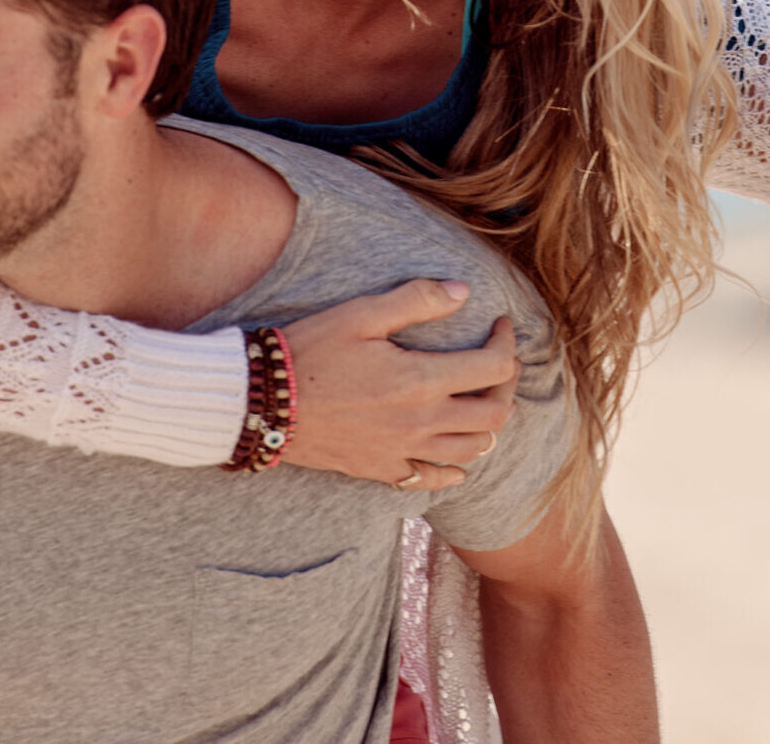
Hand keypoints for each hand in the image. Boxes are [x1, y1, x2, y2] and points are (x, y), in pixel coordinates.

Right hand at [281, 279, 519, 488]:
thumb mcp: (361, 313)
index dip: (507, 341)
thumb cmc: (309, 350)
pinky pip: (436, 479)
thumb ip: (417, 300)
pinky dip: (455, 468)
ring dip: (488, 423)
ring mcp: (404, 452)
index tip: (500, 324)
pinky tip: (454, 453)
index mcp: (421, 380)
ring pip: (473, 449)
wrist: (262, 403)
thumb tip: (463, 290)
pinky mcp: (383, 470)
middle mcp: (421, 422)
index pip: (494, 367)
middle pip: (495, 413)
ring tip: (479, 398)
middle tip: (498, 360)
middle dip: (508, 383)